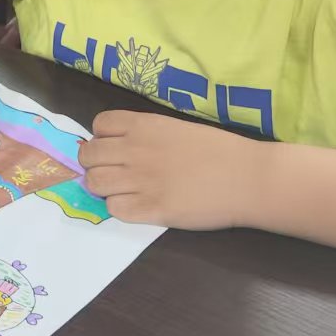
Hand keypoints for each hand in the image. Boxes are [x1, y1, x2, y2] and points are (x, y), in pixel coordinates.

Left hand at [78, 110, 261, 228]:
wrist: (246, 177)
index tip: (112, 148)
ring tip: (121, 191)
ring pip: (95, 184)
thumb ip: (146, 135)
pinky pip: (114, 210)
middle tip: (112, 173)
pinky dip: (120, 209)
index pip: (99, 126)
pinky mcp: (151, 209)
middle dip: (94, 164)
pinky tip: (136, 206)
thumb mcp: (177, 128)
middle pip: (89, 156)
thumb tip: (120, 145)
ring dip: (103, 188)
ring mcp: (141, 180)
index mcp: (143, 125)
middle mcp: (135, 150)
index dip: (101, 138)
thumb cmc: (219, 150)